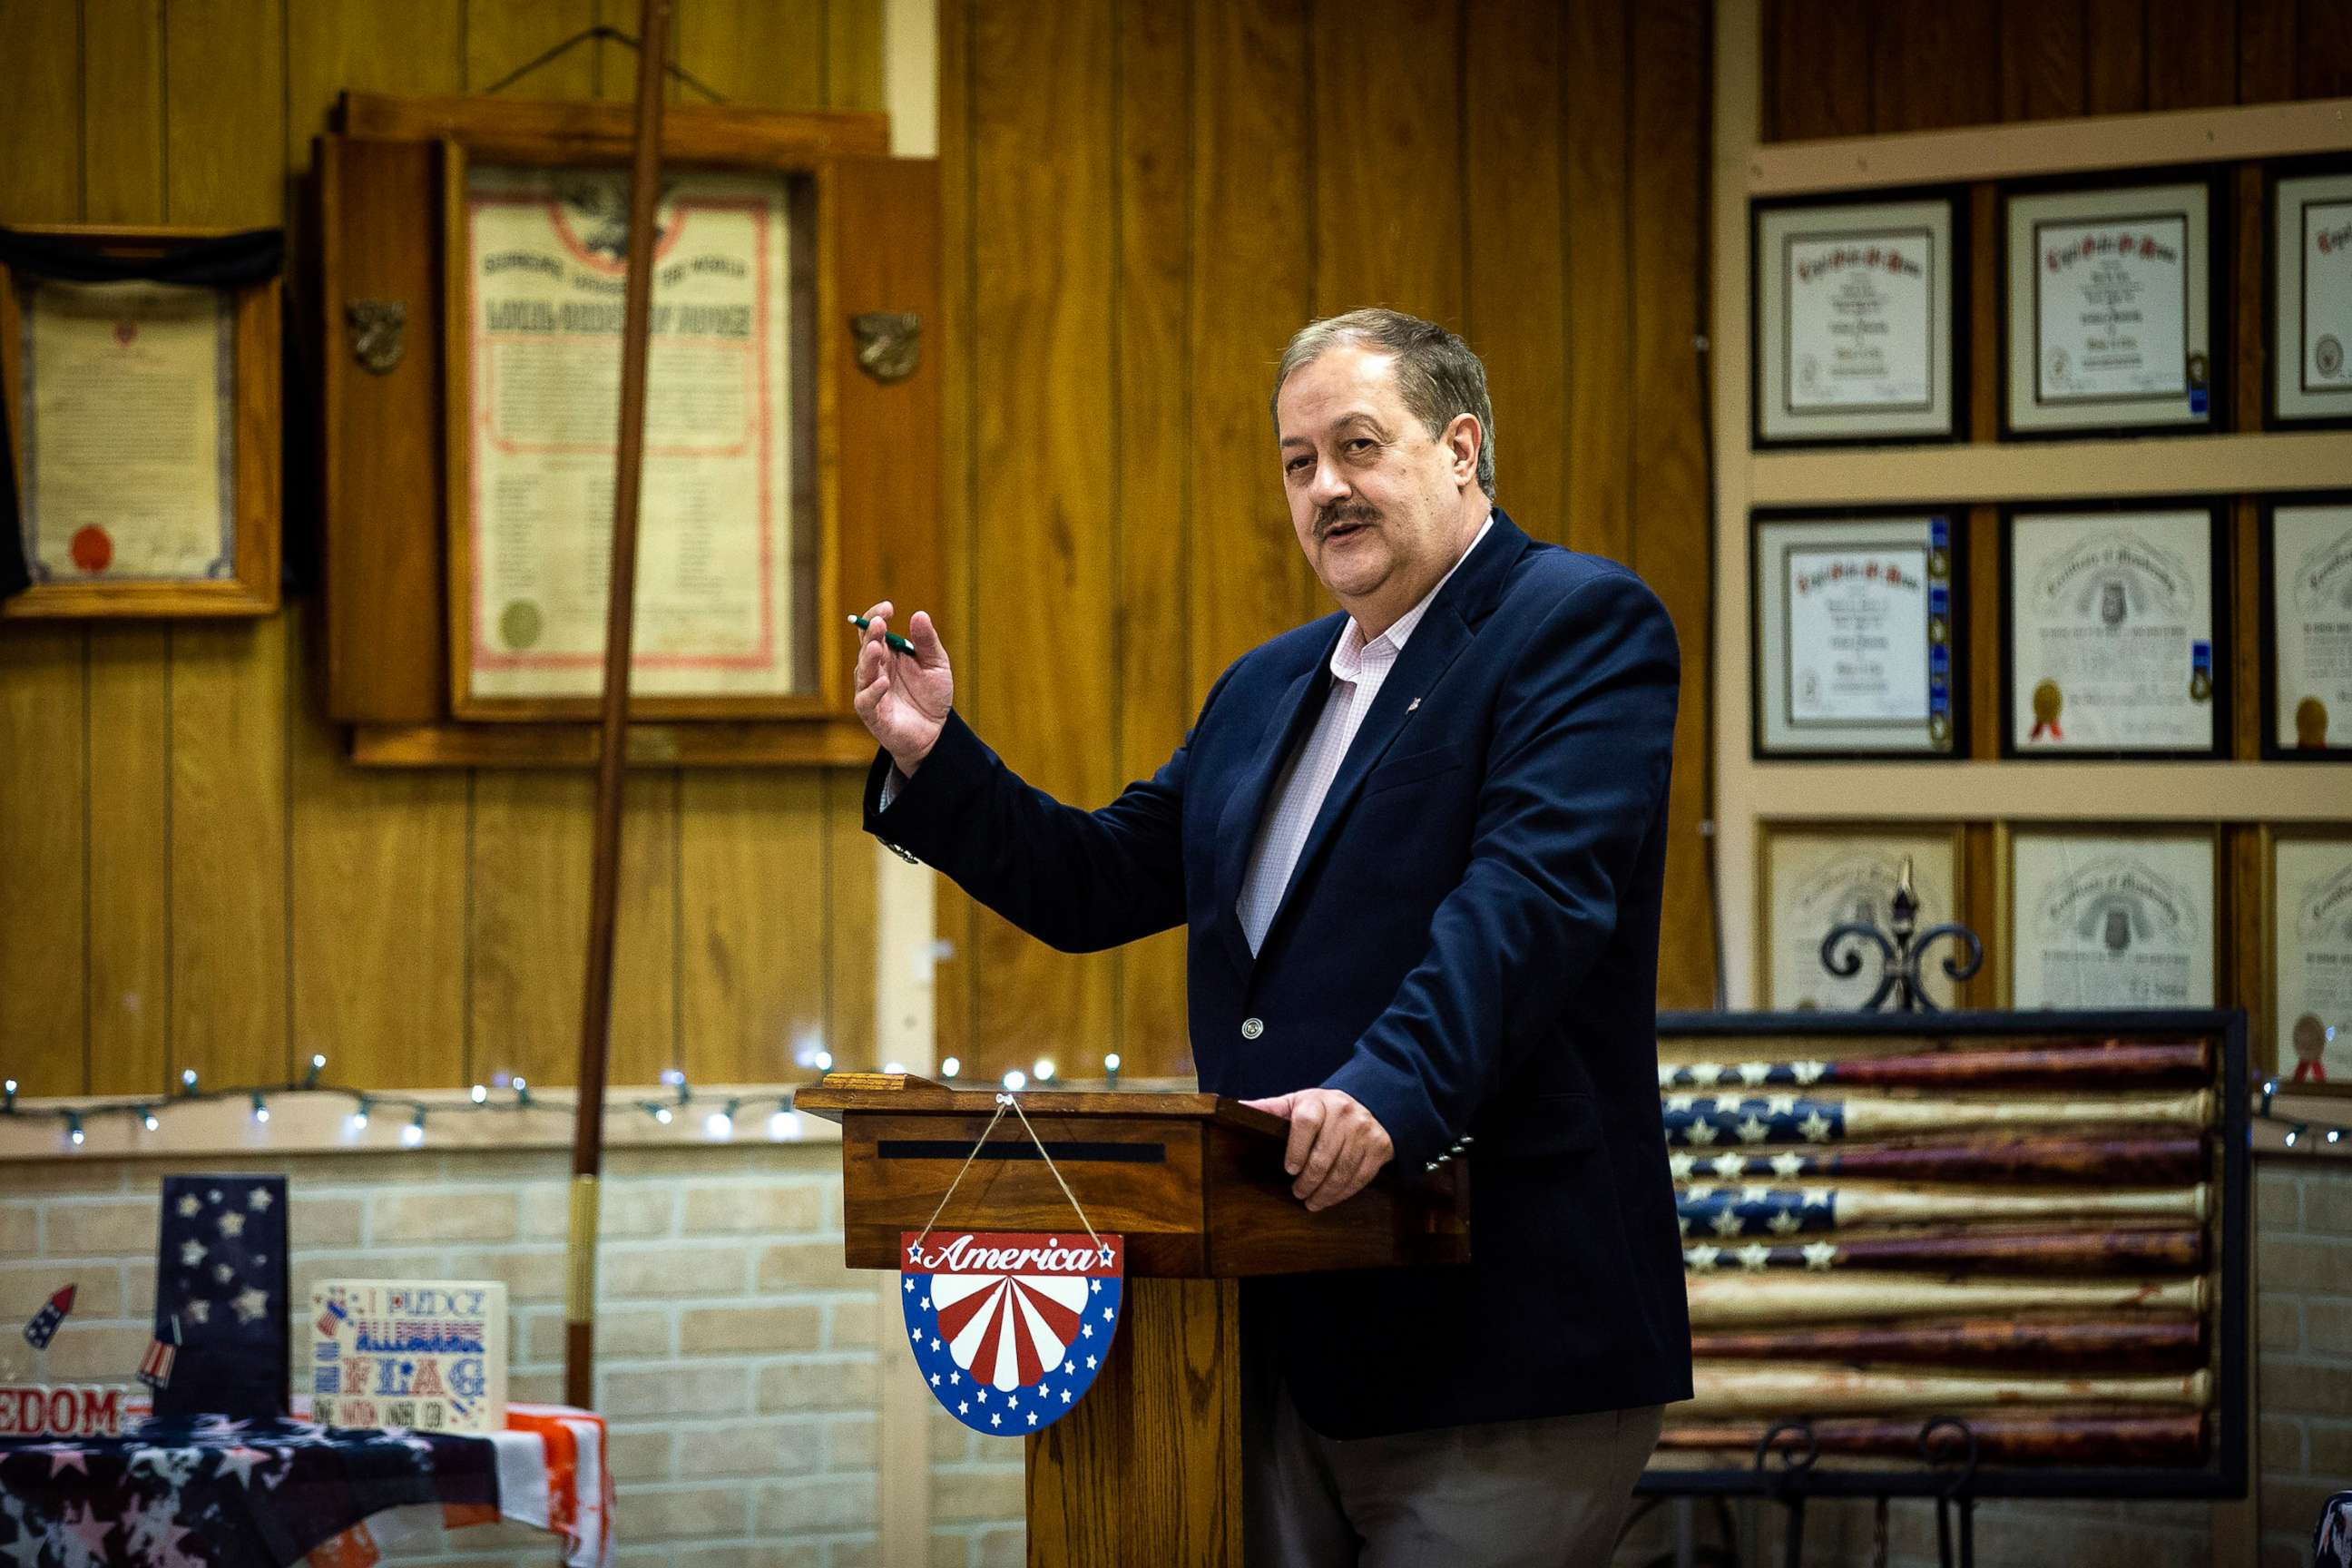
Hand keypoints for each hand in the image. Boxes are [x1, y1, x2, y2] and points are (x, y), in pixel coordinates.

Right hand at [851, 599, 952, 774]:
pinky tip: (882, 682)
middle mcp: (875, 670)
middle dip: (871, 634)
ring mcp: (871, 692)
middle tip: (879, 623)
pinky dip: (873, 692)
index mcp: (888, 654)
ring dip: (869, 659)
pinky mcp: (872, 715)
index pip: (874, 631)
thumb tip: (919, 615)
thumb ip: (927, 642)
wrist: (936, 732)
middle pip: (866, 648)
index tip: (887, 607)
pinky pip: (867, 701)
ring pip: (863, 672)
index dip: (876, 617)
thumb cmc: (931, 695)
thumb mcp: (936, 665)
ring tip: (876, 647)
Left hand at [1238, 1088, 1392, 1211]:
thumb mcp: (1297, 1102)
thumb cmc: (1324, 1108)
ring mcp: (1365, 1130)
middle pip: (1324, 1153)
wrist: (1370, 1102)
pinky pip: (1361, 1176)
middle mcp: (1344, 1113)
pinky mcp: (1380, 1147)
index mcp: (1319, 1101)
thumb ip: (1269, 1108)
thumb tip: (1232, 1107)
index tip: (1289, 1169)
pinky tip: (1331, 1199)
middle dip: (1309, 1180)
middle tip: (1297, 1193)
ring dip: (1326, 1192)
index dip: (1296, 1148)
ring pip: (1343, 1169)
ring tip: (1312, 1202)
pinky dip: (1344, 1192)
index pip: (1306, 1123)